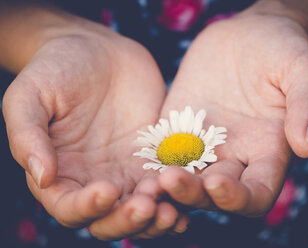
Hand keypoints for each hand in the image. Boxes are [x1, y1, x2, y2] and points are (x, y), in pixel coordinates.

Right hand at [3, 24, 187, 238]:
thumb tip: (42, 177)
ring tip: (173, 207)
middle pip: (110, 220)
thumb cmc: (56, 68)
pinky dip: (180, 193)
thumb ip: (28, 135)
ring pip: (143, 210)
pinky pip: (168, 183)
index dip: (86, 208)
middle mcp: (94, 179)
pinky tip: (194, 189)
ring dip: (157, 216)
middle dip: (128, 220)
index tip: (107, 190)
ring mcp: (128, 170)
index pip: (69, 209)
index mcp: (61, 173)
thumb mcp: (30, 94)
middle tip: (147, 205)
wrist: (98, 50)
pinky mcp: (154, 156)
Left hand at [158, 5, 307, 215]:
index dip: (238, 199)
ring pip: (184, 178)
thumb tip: (307, 147)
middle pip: (213, 193)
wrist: (249, 34)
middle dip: (192, 193)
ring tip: (150, 176)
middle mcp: (235, 156)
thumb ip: (306, 106)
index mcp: (267, 152)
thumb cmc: (283, 50)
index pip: (256, 195)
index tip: (216, 183)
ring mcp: (204, 144)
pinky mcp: (179, 127)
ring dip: (167, 183)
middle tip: (170, 179)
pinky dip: (152, 159)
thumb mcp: (304, 70)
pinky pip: (163, 150)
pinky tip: (137, 156)